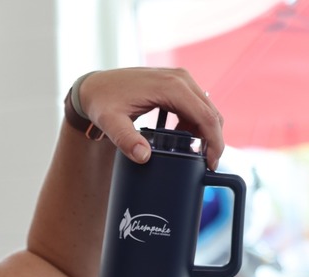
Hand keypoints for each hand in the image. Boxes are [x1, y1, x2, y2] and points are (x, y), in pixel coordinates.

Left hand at [78, 67, 224, 169]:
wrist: (94, 86)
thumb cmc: (101, 102)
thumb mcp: (110, 122)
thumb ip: (126, 139)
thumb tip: (144, 157)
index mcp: (171, 87)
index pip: (205, 117)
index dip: (214, 142)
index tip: (211, 164)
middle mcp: (180, 79)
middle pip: (210, 113)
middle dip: (213, 140)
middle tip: (206, 165)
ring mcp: (179, 79)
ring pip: (205, 109)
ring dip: (204, 132)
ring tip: (194, 156)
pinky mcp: (175, 83)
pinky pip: (195, 105)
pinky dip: (195, 124)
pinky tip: (184, 141)